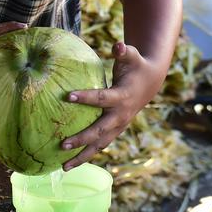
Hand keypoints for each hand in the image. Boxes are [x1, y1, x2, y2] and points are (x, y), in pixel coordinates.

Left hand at [60, 43, 156, 170]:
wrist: (150, 82)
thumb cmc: (136, 66)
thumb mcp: (132, 56)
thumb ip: (124, 50)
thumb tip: (117, 44)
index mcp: (122, 97)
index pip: (102, 98)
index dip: (86, 97)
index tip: (68, 96)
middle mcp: (120, 116)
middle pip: (99, 131)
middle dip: (82, 139)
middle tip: (62, 144)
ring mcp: (118, 126)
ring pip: (99, 145)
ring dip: (82, 157)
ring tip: (63, 167)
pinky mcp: (115, 131)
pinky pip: (100, 145)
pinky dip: (86, 155)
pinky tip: (70, 163)